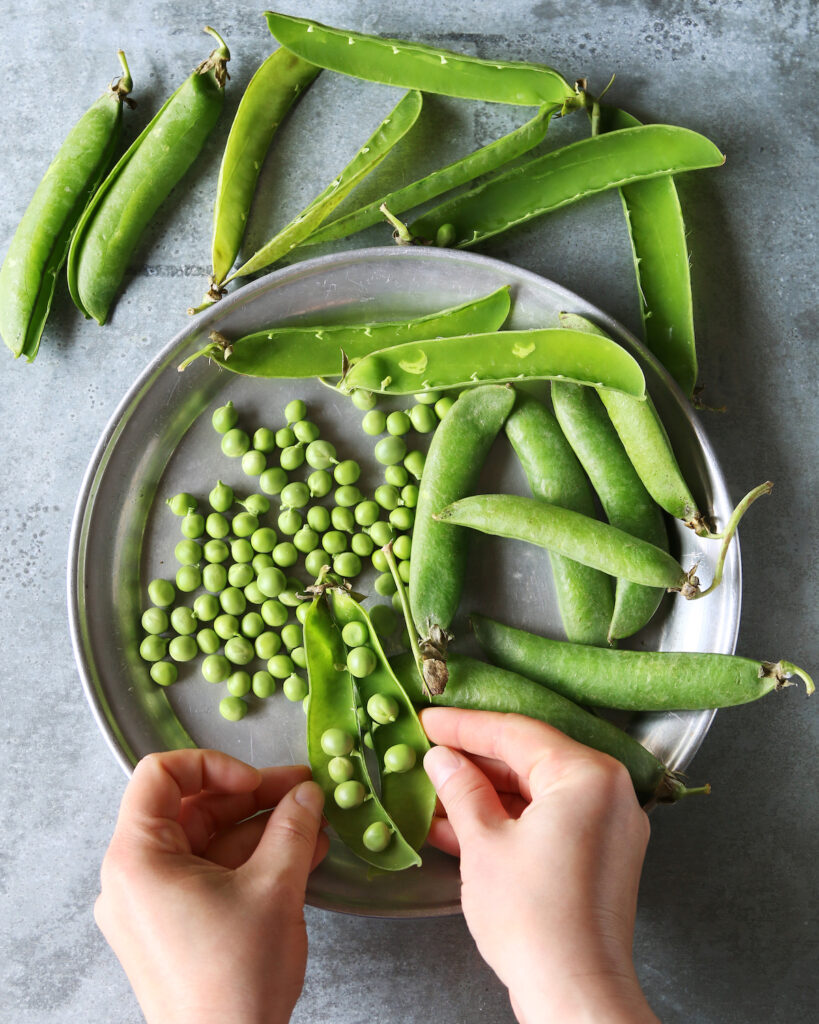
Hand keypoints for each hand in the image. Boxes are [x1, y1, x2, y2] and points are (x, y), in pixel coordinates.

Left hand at [95, 749, 327, 1023]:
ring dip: (263, 829)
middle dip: (254, 798)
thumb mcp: (274, 888)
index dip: (212, 766)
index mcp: (137, 858)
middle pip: (192, 808)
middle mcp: (135, 877)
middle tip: (304, 790)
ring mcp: (153, 905)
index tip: (257, 783)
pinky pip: (211, 875)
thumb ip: (292, 828)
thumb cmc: (235, 977)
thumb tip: (307, 792)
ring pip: (209, 842)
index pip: (161, 775)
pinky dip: (252, 861)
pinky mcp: (174, 929)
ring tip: (315, 824)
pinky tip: (302, 854)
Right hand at [420, 708, 657, 1023]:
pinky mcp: (597, 857)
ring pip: (535, 792)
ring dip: (484, 794)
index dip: (464, 726)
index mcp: (587, 775)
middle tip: (428, 754)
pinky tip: (457, 826)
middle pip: (529, 759)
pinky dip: (506, 821)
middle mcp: (607, 792)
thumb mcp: (484, 842)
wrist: (574, 993)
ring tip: (432, 792)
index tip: (428, 720)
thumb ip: (461, 790)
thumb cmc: (533, 918)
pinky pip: (547, 821)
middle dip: (473, 761)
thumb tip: (442, 760)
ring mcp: (606, 826)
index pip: (516, 733)